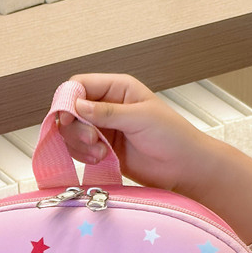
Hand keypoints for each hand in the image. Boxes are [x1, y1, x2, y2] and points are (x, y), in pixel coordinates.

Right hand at [57, 73, 209, 192]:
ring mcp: (104, 129)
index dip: (68, 100)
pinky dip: (84, 156)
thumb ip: (107, 112)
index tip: (68, 119)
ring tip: (101, 153)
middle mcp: (107, 106)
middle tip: (93, 140)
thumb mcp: (140, 118)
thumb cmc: (173, 136)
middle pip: (71, 110)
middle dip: (75, 127)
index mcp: (118, 88)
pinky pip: (80, 150)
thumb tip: (77, 106)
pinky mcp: (103, 150)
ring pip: (73, 132)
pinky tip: (101, 159)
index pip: (80, 85)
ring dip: (80, 145)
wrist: (184, 167)